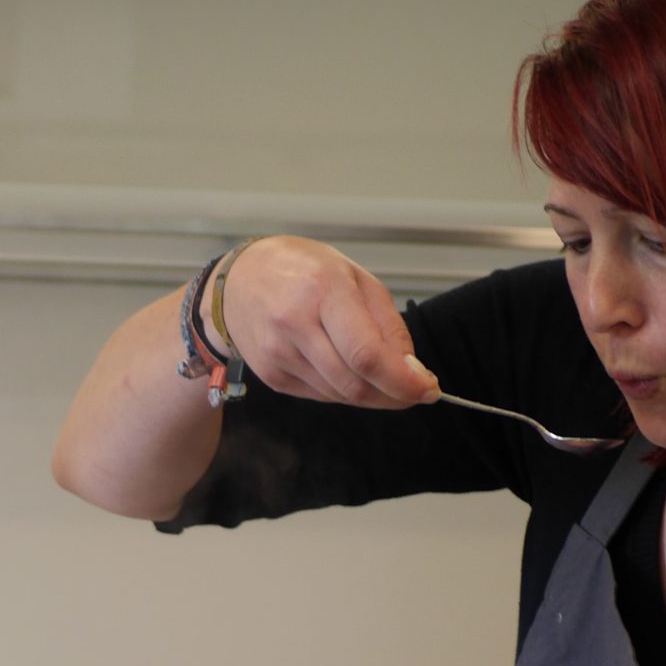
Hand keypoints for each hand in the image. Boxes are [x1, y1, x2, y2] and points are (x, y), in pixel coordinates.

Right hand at [221, 236, 438, 408]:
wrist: (238, 279)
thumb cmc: (301, 270)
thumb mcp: (355, 277)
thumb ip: (388, 324)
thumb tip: (412, 370)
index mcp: (323, 290)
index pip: (367, 354)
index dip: (402, 381)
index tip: (427, 389)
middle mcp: (295, 323)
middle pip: (355, 383)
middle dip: (393, 395)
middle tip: (414, 391)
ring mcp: (278, 353)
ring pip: (339, 395)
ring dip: (370, 394)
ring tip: (381, 376)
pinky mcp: (270, 375)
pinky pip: (320, 395)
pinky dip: (343, 390)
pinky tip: (345, 369)